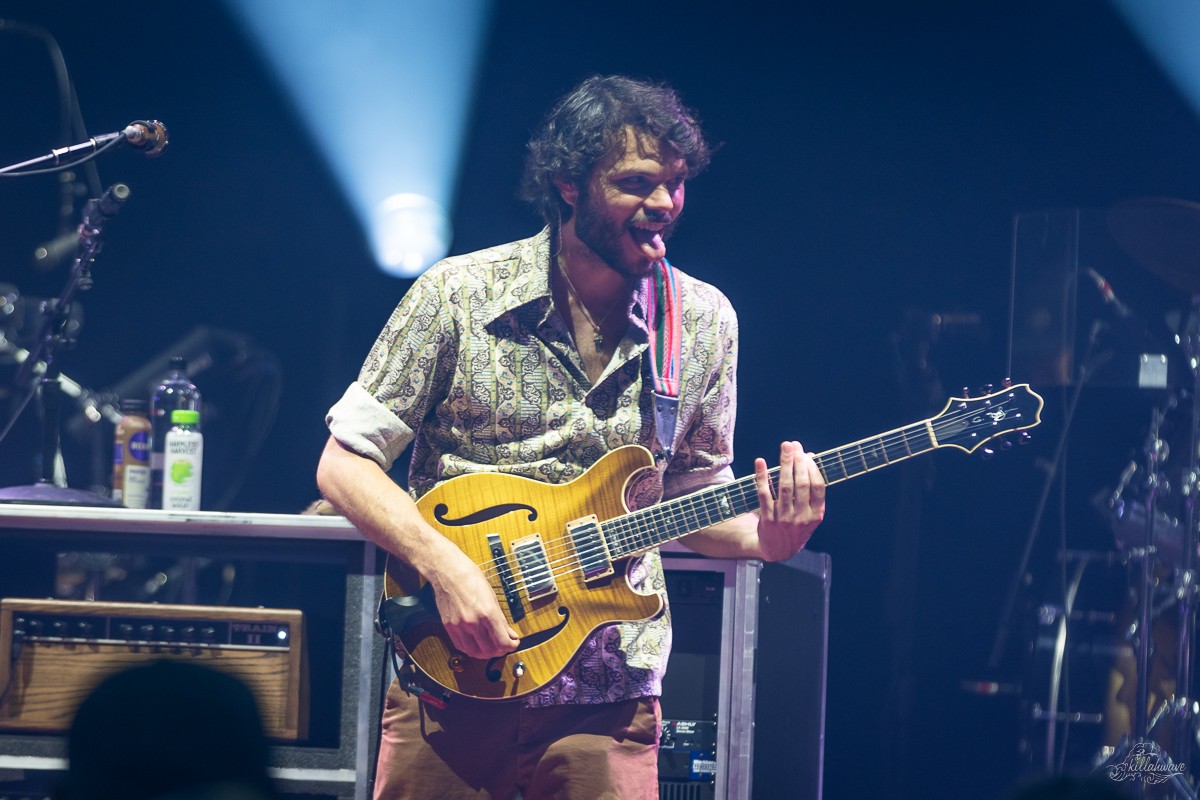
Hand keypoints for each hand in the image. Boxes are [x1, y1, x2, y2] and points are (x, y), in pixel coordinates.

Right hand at [427, 546, 520, 658]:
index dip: (511, 646)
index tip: (514, 643)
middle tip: (505, 645)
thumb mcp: (492, 597)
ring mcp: (459, 626)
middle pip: (490, 650)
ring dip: (486, 653)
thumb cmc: (470, 578)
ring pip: (475, 652)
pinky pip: (461, 646)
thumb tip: (510, 634)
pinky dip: (472, 650)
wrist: (448, 571)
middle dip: (501, 650)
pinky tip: (477, 645)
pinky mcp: (449, 627)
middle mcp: (473, 623)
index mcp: (487, 613)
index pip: (503, 642)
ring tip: (492, 647)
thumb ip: (501, 619)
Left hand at [753, 440, 825, 560]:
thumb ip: (811, 489)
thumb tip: (809, 457)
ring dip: (784, 464)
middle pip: (801, 484)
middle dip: (798, 461)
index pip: (817, 487)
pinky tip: (761, 463)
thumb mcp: (811, 513)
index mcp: (816, 514)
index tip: (806, 453)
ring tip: (785, 447)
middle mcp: (802, 517)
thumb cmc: (796, 526)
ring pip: (784, 487)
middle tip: (793, 445)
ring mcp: (784, 518)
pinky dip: (762, 477)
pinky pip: (764, 494)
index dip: (812, 468)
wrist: (778, 551)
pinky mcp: (767, 519)